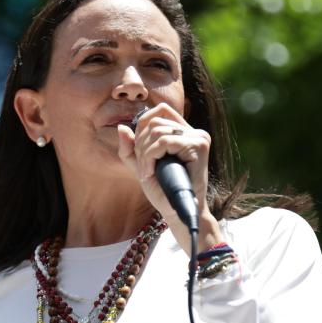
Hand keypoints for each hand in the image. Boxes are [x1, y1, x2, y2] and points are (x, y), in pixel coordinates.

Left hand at [117, 103, 222, 253]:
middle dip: (141, 144)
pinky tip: (151, 172)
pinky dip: (151, 157)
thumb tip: (121, 127)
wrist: (177, 211)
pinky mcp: (200, 145)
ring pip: (158, 131)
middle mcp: (194, 131)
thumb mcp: (141, 166)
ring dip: (145, 153)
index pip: (160, 111)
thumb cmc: (162, 191)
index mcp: (183, 132)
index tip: (141, 153)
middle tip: (143, 168)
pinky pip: (165, 141)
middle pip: (155, 121)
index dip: (142, 127)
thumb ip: (130, 149)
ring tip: (147, 172)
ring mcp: (199, 137)